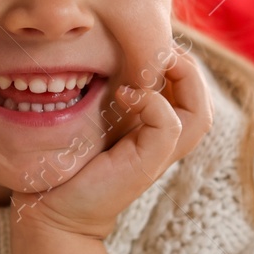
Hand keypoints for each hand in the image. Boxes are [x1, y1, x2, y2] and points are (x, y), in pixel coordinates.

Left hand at [11, 44, 213, 239]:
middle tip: (157, 48)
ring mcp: (157, 155)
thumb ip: (108, 90)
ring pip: (200, 114)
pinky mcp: (145, 165)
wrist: (51, 208)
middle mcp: (163, 142)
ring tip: (154, 62)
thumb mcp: (91, 115)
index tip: (146, 44)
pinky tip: (124, 93)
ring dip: (183, 79)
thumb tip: (107, 46)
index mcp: (154, 128)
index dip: (180, 61)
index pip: (191, 91)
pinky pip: (170, 126)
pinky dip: (153, 102)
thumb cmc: (65, 159)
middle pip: (203, 102)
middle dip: (188, 66)